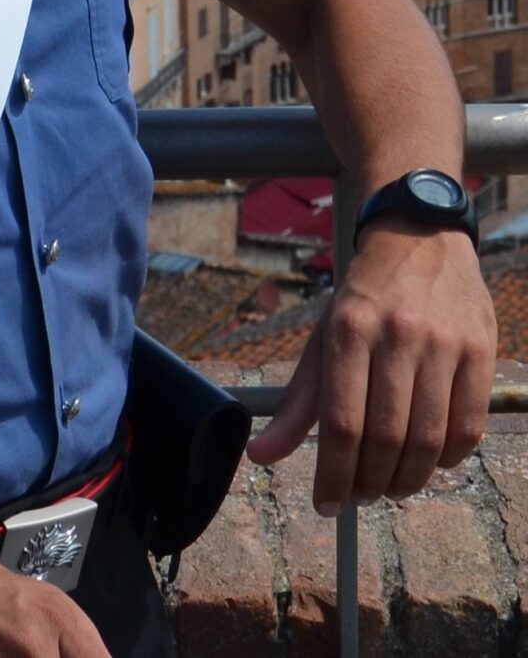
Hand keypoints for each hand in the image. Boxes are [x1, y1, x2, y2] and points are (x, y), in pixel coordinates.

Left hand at [247, 223, 494, 510]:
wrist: (421, 239)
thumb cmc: (363, 297)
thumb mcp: (322, 336)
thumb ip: (298, 400)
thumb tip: (262, 455)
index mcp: (348, 330)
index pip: (341, 422)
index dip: (333, 474)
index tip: (324, 504)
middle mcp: (397, 336)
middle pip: (386, 436)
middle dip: (370, 481)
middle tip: (360, 497)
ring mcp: (444, 344)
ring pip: (429, 437)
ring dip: (408, 478)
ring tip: (391, 488)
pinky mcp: (482, 350)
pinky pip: (468, 425)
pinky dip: (448, 457)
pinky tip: (429, 462)